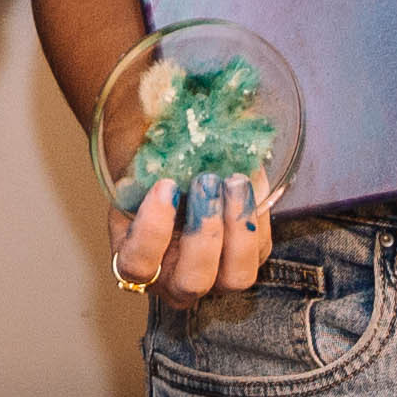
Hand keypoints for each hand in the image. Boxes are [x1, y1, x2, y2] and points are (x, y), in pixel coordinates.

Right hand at [105, 165, 277, 309]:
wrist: (177, 171)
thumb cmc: (149, 171)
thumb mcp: (136, 164)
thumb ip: (142, 156)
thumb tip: (159, 116)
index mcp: (136, 260)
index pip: (138, 265)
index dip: (153, 230)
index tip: (166, 185)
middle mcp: (173, 280)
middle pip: (193, 280)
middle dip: (204, 232)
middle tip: (206, 182)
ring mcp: (214, 277)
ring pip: (236, 277)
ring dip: (238, 228)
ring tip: (234, 181)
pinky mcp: (245, 261)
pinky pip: (260, 250)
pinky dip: (257, 215)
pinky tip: (249, 179)